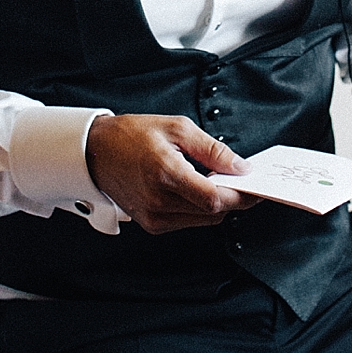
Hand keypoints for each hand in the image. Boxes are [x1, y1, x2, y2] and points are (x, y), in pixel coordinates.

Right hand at [85, 114, 254, 234]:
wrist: (95, 152)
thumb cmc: (132, 135)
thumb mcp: (177, 128)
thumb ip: (213, 149)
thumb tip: (241, 167)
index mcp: (166, 174)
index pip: (215, 199)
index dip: (241, 196)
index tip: (256, 188)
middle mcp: (159, 202)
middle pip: (213, 212)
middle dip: (233, 198)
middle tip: (241, 180)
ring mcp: (154, 217)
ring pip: (203, 220)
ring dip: (217, 204)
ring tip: (217, 180)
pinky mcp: (151, 224)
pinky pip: (188, 221)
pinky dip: (199, 208)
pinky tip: (197, 189)